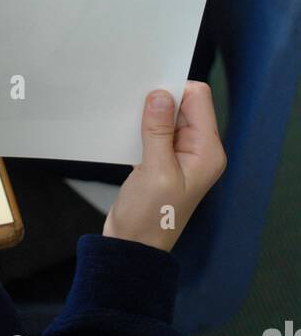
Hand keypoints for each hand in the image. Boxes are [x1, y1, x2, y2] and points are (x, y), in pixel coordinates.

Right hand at [103, 82, 226, 251]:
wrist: (133, 246)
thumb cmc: (150, 217)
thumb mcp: (155, 171)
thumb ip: (159, 131)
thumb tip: (161, 94)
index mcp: (207, 151)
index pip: (198, 99)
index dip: (174, 90)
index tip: (148, 92)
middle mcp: (199, 150)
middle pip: (184, 103)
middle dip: (161, 99)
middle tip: (134, 104)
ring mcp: (181, 154)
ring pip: (168, 114)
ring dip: (149, 113)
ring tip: (129, 120)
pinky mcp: (164, 157)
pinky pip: (157, 129)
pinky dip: (143, 125)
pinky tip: (128, 132)